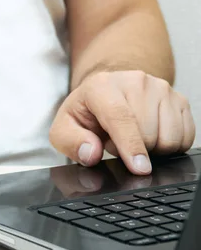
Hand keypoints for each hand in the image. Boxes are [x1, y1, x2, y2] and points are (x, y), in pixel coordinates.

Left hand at [49, 71, 194, 174]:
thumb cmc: (86, 112)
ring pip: (170, 136)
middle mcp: (135, 81)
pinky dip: (169, 145)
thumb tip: (91, 153)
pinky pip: (185, 136)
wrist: (108, 92)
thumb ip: (71, 142)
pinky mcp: (178, 98)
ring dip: (152, 148)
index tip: (139, 168)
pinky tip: (150, 136)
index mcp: (102, 86)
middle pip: (148, 132)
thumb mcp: (64, 128)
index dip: (131, 145)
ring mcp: (160, 88)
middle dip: (132, 149)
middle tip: (114, 141)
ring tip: (131, 137)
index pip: (121, 117)